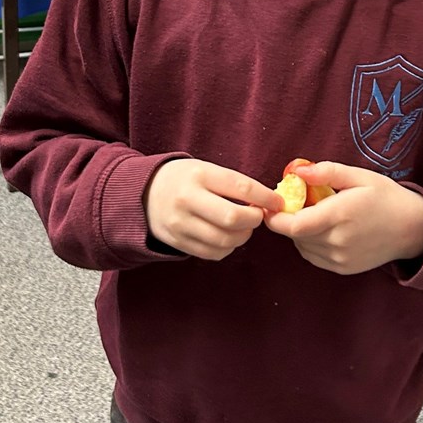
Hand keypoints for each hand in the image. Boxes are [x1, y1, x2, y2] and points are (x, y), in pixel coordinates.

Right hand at [145, 159, 282, 260]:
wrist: (144, 193)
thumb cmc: (185, 179)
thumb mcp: (206, 170)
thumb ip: (234, 184)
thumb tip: (269, 201)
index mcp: (199, 175)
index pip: (241, 187)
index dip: (265, 198)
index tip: (278, 202)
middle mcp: (187, 199)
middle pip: (233, 218)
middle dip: (254, 220)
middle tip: (257, 216)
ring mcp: (180, 223)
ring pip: (224, 240)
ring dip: (242, 236)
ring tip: (242, 227)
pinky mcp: (177, 241)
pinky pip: (212, 253)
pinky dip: (227, 248)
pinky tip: (227, 237)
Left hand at [265, 160, 422, 275]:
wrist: (413, 229)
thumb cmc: (386, 197)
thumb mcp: (359, 176)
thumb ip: (327, 171)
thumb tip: (297, 171)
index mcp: (340, 214)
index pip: (294, 225)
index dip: (275, 217)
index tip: (271, 205)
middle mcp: (338, 240)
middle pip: (295, 234)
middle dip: (287, 219)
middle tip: (295, 203)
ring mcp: (340, 258)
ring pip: (302, 246)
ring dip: (299, 231)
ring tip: (315, 215)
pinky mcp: (343, 268)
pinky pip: (314, 256)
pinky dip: (310, 243)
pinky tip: (323, 230)